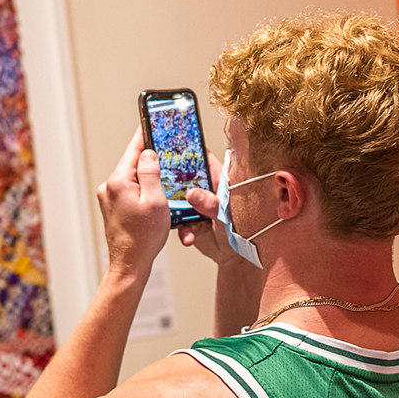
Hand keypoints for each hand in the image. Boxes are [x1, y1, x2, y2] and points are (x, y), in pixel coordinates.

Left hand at [97, 130, 170, 276]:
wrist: (129, 264)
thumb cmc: (143, 238)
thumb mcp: (156, 201)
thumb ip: (151, 173)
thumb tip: (148, 154)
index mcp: (118, 182)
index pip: (134, 150)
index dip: (146, 134)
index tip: (151, 120)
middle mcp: (109, 187)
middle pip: (133, 163)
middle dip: (151, 159)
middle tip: (167, 151)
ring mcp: (108, 198)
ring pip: (132, 178)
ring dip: (148, 178)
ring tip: (165, 181)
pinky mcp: (111, 208)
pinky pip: (129, 191)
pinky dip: (142, 190)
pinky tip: (155, 198)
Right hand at [177, 150, 245, 267]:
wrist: (233, 254)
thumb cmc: (240, 228)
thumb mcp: (228, 214)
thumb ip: (212, 204)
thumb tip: (193, 194)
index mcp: (217, 178)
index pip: (202, 157)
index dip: (188, 148)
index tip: (172, 142)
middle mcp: (202, 188)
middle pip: (182, 174)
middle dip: (170, 175)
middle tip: (158, 175)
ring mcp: (192, 204)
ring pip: (175, 197)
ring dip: (171, 206)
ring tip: (172, 214)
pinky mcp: (186, 220)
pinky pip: (177, 221)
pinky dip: (181, 230)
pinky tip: (188, 237)